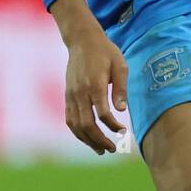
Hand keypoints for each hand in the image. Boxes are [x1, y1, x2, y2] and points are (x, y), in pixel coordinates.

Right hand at [50, 0, 128, 154]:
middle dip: (100, 140)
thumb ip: (121, 88)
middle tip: (113, 149)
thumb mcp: (120, 65)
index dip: (113, 126)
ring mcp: (71, 95)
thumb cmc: (105, 52)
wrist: (82, 40)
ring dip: (88, 140)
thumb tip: (121, 110)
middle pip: (86, 124)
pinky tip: (89, 139)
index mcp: (94, 84)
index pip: (102, 113)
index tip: (123, 132)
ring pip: (75, 125)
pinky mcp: (67, 96)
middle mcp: (80, 92)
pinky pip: (69, 119)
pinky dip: (78, 132)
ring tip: (102, 150)